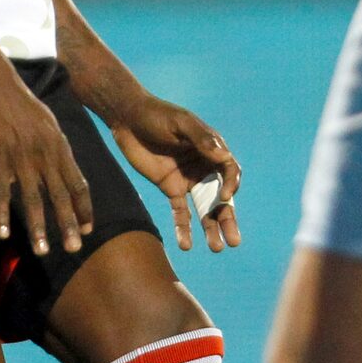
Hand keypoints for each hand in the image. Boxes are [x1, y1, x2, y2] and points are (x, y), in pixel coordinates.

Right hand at [0, 63, 93, 256]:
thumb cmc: (19, 100)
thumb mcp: (47, 121)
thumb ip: (54, 147)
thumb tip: (61, 168)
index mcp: (59, 146)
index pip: (78, 183)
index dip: (84, 208)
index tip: (87, 228)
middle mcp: (45, 155)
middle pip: (61, 196)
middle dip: (68, 225)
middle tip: (74, 249)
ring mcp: (21, 159)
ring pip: (34, 200)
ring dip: (39, 228)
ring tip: (43, 251)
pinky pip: (2, 193)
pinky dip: (2, 215)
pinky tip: (3, 233)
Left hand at [111, 99, 242, 252]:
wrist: (127, 118)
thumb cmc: (157, 115)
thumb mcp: (180, 123)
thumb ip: (201, 139)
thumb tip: (224, 156)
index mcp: (212, 150)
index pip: (229, 171)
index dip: (231, 185)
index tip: (225, 197)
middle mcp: (204, 168)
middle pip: (221, 197)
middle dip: (228, 219)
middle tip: (234, 241)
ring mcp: (188, 180)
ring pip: (204, 210)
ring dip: (210, 229)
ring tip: (216, 248)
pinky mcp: (170, 189)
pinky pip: (180, 213)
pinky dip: (183, 229)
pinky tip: (186, 245)